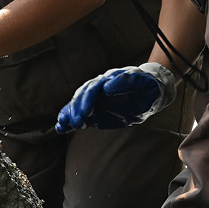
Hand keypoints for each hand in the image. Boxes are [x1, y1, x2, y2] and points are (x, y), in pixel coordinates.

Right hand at [55, 62, 175, 132]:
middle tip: (77, 121)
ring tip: (64, 124)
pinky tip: (60, 128)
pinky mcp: (93, 111)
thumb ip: (129, 81)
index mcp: (110, 79)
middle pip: (83, 96)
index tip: (87, 110)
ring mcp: (95, 100)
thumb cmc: (147, 88)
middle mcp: (99, 88)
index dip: (89, 97)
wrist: (147, 95)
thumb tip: (108, 86)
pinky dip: (68, 121)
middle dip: (78, 109)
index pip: (96, 86)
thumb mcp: (144, 83)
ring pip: (77, 104)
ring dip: (70, 114)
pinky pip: (78, 114)